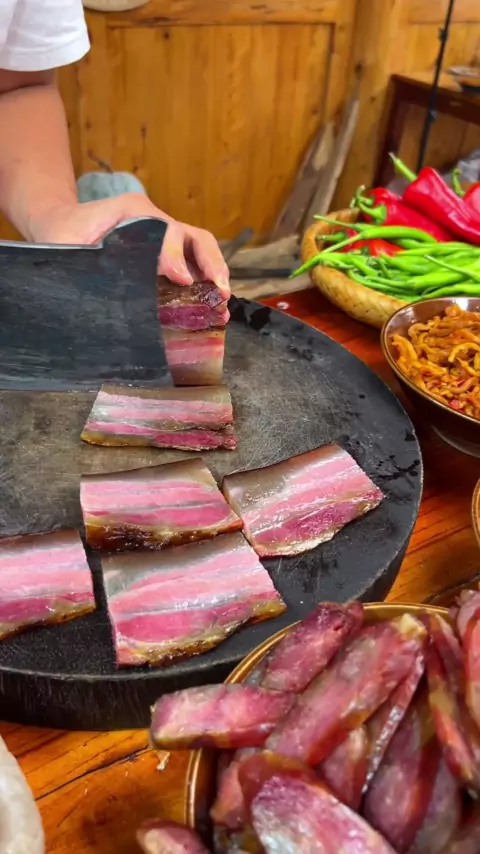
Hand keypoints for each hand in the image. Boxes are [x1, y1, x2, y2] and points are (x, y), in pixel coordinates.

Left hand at [27, 193, 229, 297]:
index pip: (164, 231)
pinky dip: (206, 287)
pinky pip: (194, 268)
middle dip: (211, 264)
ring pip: (202, 252)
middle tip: (219, 291)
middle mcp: (157, 223)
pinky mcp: (167, 259)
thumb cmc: (61, 234)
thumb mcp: (66, 242)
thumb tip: (108, 287)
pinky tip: (212, 310)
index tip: (179, 278)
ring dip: (216, 276)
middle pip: (195, 238)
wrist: (59, 227)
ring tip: (222, 304)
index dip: (173, 254)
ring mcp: (166, 241)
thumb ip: (85, 257)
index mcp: (134, 212)